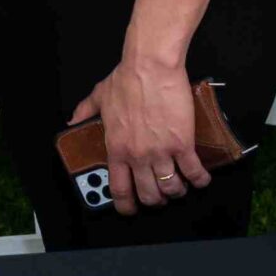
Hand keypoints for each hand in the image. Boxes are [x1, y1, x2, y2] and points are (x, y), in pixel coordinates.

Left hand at [71, 56, 211, 215]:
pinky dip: (200, 180)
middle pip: (149, 195)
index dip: (126, 206)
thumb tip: (73, 120)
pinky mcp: (182, 144)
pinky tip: (201, 178)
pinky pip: (194, 172)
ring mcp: (161, 152)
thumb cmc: (127, 78)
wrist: (150, 66)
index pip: (119, 189)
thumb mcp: (99, 96)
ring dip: (177, 191)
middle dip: (156, 200)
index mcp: (116, 148)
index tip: (131, 208)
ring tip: (180, 185)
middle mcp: (137, 156)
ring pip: (171, 188)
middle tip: (160, 194)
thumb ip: (85, 111)